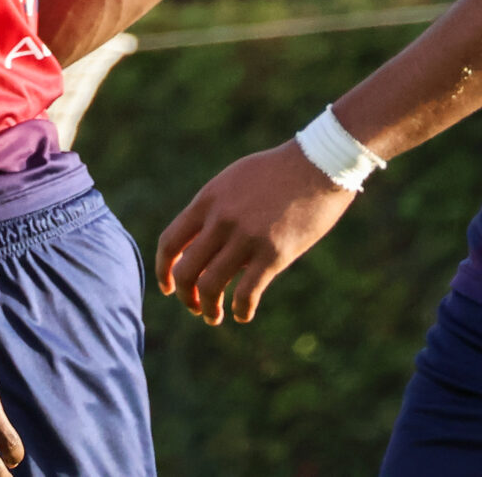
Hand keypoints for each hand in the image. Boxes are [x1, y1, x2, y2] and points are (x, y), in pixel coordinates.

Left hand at [153, 141, 355, 324]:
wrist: (318, 164)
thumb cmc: (276, 172)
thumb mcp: (233, 182)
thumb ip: (214, 210)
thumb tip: (199, 244)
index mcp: (207, 201)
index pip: (170, 242)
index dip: (163, 270)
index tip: (168, 286)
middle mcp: (221, 220)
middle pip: (186, 270)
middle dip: (186, 296)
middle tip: (194, 307)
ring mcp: (246, 237)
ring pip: (210, 286)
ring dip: (208, 309)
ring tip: (214, 317)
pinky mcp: (274, 253)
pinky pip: (246, 293)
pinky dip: (240, 310)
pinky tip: (242, 315)